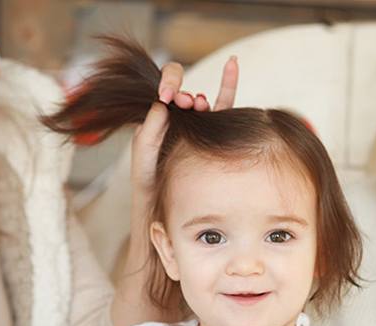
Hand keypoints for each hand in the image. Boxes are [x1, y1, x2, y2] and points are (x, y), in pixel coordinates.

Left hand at [130, 56, 238, 192]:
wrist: (166, 212)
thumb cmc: (150, 187)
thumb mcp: (142, 158)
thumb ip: (148, 132)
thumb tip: (162, 102)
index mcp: (156, 120)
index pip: (162, 89)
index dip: (167, 84)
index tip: (167, 96)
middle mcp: (176, 120)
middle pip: (183, 90)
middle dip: (183, 92)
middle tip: (185, 103)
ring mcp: (196, 126)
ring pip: (203, 101)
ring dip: (201, 99)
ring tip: (199, 105)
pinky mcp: (214, 135)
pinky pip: (223, 107)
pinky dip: (228, 83)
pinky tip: (232, 64)